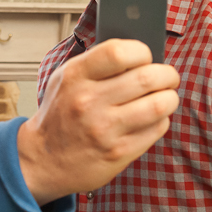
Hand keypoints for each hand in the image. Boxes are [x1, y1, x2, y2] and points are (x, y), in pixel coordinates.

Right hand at [18, 39, 179, 205]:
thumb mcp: (65, 79)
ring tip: (164, 97)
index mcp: (75, 76)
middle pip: (147, 77)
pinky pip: (157, 129)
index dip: (141, 51)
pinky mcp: (119, 152)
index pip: (119, 52)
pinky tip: (151, 118)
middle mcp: (89, 101)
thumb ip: (96, 63)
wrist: (42, 159)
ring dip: (169, 98)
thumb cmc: (60, 115)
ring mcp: (105, 129)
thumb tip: (138, 54)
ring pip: (159, 104)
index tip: (144, 57)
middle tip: (167, 77)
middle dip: (167, 74)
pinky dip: (161, 120)